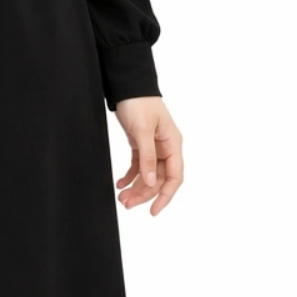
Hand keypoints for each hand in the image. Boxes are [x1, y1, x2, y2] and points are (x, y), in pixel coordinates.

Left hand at [113, 97, 182, 215]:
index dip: (165, 196)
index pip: (175, 177)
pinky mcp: (141, 144)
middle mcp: (166, 147)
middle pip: (158, 179)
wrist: (128, 86)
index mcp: (173, 144)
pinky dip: (130, 176)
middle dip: (144, 193)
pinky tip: (121, 184)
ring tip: (122, 198)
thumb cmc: (140, 102)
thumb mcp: (142, 131)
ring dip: (136, 187)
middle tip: (127, 204)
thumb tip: (150, 181)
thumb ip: (147, 157)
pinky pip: (138, 166)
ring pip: (148, 174)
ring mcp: (154, 146)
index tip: (154, 210)